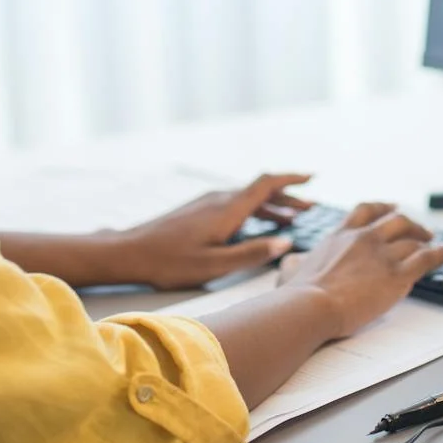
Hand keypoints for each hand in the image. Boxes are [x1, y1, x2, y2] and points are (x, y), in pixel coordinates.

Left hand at [115, 173, 314, 289]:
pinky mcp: (197, 210)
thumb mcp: (216, 265)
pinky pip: (234, 204)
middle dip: (287, 197)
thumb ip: (252, 254)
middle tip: (309, 207)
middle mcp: (219, 199)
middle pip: (260, 191)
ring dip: (271, 206)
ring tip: (290, 218)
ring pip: (247, 199)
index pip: (266, 184)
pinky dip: (253, 211)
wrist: (129, 252)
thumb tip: (285, 242)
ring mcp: (206, 203)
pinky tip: (255, 226)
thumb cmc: (170, 262)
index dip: (292, 179)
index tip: (312, 178)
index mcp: (227, 209)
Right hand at [279, 203, 442, 338]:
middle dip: (410, 224)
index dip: (382, 208)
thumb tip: (290, 264)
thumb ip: (294, 264)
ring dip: (428, 240)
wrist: (310, 306)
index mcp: (340, 236)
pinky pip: (429, 257)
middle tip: (420, 230)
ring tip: (436, 243)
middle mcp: (364, 238)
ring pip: (414, 239)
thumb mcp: (291, 271)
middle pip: (396, 220)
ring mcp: (382, 254)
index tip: (390, 208)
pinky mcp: (398, 274)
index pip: (366, 211)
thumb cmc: (298, 296)